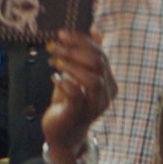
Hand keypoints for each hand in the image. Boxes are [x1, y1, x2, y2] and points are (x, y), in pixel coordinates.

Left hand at [42, 30, 116, 154]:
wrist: (63, 133)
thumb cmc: (70, 102)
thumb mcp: (79, 75)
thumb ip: (87, 55)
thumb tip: (96, 30)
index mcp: (108, 81)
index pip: (100, 54)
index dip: (82, 41)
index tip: (62, 34)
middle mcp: (106, 93)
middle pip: (98, 64)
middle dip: (74, 51)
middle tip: (55, 47)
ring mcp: (95, 106)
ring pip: (92, 79)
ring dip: (70, 66)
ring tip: (54, 62)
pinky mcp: (80, 115)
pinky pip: (77, 95)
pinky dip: (65, 83)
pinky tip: (54, 78)